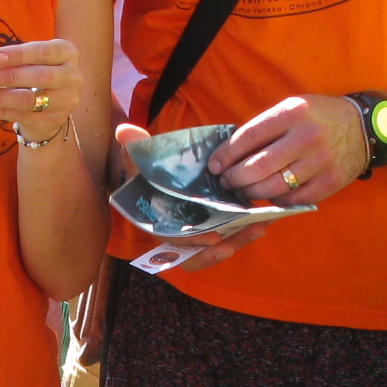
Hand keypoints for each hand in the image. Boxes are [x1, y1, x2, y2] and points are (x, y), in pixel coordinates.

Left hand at [0, 37, 79, 144]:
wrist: (53, 104)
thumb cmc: (38, 72)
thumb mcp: (34, 60)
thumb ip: (16, 59)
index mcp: (67, 53)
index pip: (43, 52)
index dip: (19, 54)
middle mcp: (72, 76)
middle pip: (40, 77)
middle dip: (8, 77)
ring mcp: (65, 101)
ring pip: (29, 100)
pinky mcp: (53, 120)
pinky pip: (22, 116)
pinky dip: (0, 110)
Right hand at [111, 121, 274, 271]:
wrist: (156, 173)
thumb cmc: (146, 172)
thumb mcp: (140, 161)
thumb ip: (134, 150)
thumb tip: (124, 132)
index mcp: (156, 224)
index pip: (172, 243)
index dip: (192, 244)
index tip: (214, 238)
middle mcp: (175, 235)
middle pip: (195, 254)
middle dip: (216, 252)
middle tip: (235, 242)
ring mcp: (195, 233)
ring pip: (214, 249)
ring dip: (235, 241)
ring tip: (256, 229)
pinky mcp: (212, 227)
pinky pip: (228, 238)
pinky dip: (243, 233)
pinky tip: (262, 222)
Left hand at [209, 94, 368, 205]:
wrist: (366, 128)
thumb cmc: (320, 117)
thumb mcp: (294, 108)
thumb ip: (266, 127)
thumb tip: (230, 152)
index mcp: (293, 113)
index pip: (248, 137)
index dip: (226, 155)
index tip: (215, 165)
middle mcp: (306, 137)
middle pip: (258, 166)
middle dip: (234, 178)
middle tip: (226, 181)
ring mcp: (320, 162)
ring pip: (273, 187)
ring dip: (250, 193)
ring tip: (242, 191)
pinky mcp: (330, 182)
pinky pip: (293, 200)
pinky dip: (275, 201)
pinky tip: (268, 197)